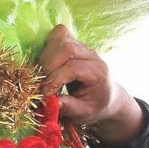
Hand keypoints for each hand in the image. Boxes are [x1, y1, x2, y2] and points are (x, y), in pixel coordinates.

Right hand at [37, 24, 142, 142]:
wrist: (106, 96)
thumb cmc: (95, 105)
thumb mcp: (85, 113)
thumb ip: (69, 108)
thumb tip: (50, 101)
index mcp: (98, 72)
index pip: (73, 68)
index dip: (54, 80)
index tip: (44, 94)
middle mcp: (92, 55)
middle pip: (66, 48)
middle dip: (48, 66)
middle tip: (42, 83)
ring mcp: (83, 46)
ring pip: (61, 38)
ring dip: (46, 56)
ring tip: (44, 74)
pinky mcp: (74, 42)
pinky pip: (59, 34)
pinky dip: (49, 45)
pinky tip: (47, 62)